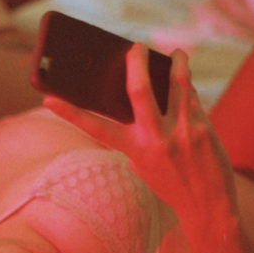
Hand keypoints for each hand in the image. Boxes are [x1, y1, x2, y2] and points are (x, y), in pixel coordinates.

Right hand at [45, 44, 237, 220]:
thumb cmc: (169, 181)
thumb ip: (140, 134)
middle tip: (136, 46)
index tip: (48, 99)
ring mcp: (179, 133)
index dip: (69, 113)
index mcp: (131, 149)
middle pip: (140, 91)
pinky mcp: (202, 130)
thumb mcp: (143, 162)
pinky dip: (189, 87)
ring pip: (177, 85)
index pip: (94, 128)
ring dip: (177, 63)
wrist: (206, 206)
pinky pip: (193, 98)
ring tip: (177, 52)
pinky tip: (188, 80)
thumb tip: (146, 94)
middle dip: (136, 63)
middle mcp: (153, 140)